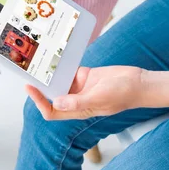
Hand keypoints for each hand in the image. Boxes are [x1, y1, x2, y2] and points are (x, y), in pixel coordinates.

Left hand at [26, 66, 142, 120]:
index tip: (30, 88)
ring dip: (50, 76)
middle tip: (30, 72)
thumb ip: (78, 102)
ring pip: (59, 83)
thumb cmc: (122, 94)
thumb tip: (56, 102)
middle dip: (41, 87)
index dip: (39, 102)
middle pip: (52, 96)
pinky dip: (62, 66)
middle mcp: (77, 100)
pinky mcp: (86, 75)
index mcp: (78, 110)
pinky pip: (69, 71)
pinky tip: (55, 58)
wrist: (138, 82)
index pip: (52, 111)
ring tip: (39, 64)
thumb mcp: (99, 98)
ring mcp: (81, 87)